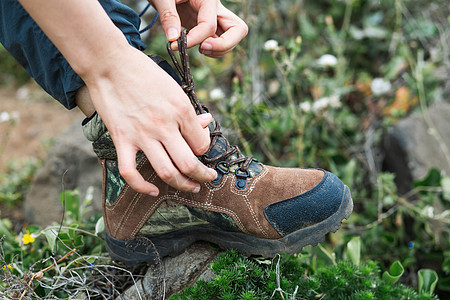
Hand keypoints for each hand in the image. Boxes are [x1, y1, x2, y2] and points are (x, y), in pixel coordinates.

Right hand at [84, 45, 216, 195]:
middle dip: (203, 176)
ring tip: (191, 187)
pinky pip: (130, 172)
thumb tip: (205, 124)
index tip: (202, 151)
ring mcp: (142, 135)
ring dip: (182, 185)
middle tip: (207, 179)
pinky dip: (142, 187)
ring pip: (167, 172)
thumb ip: (190, 111)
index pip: (201, 144)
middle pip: (189, 163)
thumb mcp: (175, 88)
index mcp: (181, 110)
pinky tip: (153, 191)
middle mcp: (164, 125)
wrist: (109, 63)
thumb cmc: (144, 73)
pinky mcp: (121, 140)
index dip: (205, 151)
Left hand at [151, 0, 247, 57]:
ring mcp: (216, 18)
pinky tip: (197, 47)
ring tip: (198, 49)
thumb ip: (168, 17)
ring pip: (232, 38)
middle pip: (238, 30)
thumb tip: (174, 39)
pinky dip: (213, 50)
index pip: (209, 25)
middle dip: (224, 45)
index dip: (194, 39)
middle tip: (202, 49)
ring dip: (219, 50)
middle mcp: (217, 9)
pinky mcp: (210, 26)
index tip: (175, 45)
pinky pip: (221, 41)